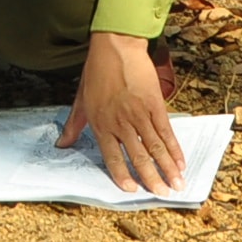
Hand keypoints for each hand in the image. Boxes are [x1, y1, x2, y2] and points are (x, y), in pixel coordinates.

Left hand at [61, 33, 184, 195]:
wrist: (116, 46)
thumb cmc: (97, 71)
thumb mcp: (81, 99)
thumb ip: (74, 125)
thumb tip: (61, 144)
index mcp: (101, 124)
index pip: (113, 157)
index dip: (122, 176)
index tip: (131, 190)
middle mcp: (121, 122)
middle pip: (138, 157)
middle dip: (151, 179)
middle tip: (162, 195)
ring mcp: (140, 114)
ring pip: (155, 147)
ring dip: (167, 168)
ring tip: (176, 186)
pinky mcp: (155, 104)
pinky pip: (167, 131)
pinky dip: (174, 148)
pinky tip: (180, 162)